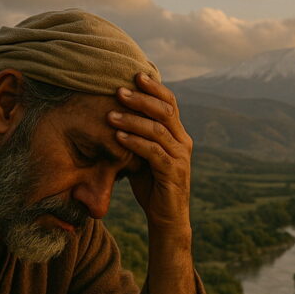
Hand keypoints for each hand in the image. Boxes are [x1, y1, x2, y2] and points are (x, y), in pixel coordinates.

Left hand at [107, 73, 191, 234]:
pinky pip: (153, 152)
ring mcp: (180, 157)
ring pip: (157, 130)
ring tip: (110, 115)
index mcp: (178, 135)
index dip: (154, 87)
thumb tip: (113, 113)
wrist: (166, 219)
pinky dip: (134, 142)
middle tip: (118, 90)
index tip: (134, 74)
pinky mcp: (173, 172)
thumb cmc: (152, 186)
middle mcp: (183, 142)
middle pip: (165, 111)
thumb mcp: (143, 156)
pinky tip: (117, 137)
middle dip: (141, 98)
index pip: (169, 103)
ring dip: (132, 120)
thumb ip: (137, 137)